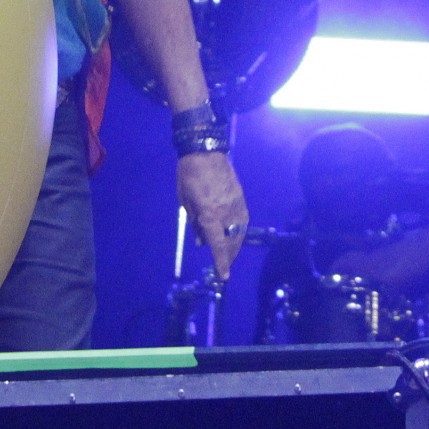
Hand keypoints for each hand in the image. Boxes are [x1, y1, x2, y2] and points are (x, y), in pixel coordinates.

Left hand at [178, 151, 247, 279]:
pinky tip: (236, 236)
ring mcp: (236, 205)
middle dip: (229, 256)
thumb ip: (194, 223)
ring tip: (230, 254)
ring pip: (240, 232)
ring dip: (236, 246)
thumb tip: (201, 241)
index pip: (217, 244)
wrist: (204, 151)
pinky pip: (243, 220)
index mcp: (209, 214)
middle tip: (225, 267)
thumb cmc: (188, 176)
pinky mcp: (241, 198)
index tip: (224, 277)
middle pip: (231, 241)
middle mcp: (226, 213)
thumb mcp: (185, 201)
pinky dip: (240, 231)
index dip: (221, 262)